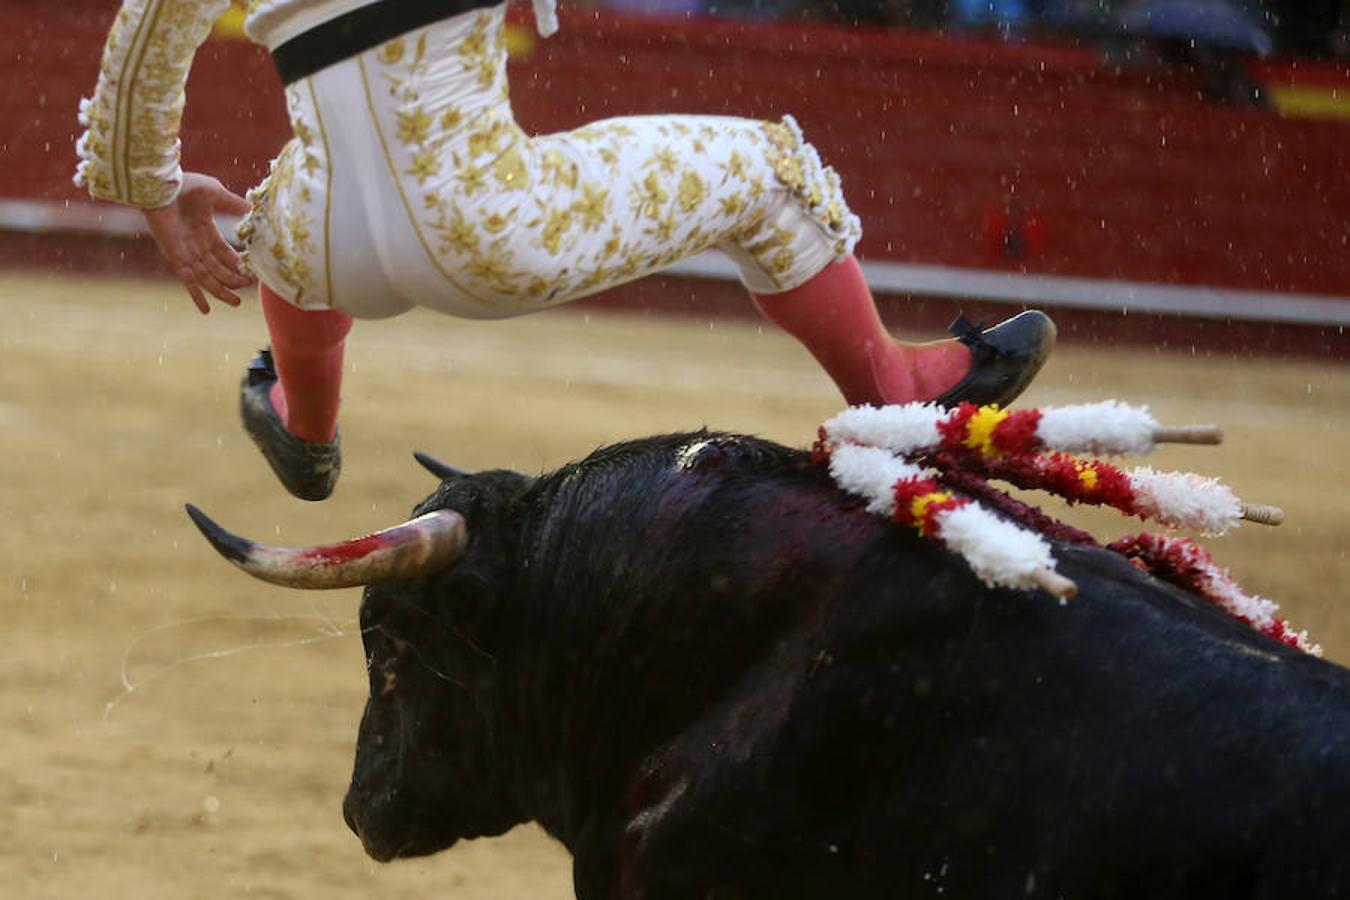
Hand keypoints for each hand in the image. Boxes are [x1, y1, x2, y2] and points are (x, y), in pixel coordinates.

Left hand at [143, 172, 254, 313]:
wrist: (161, 187)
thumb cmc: (186, 186)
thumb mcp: (216, 194)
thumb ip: (233, 204)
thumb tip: (253, 210)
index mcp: (206, 232)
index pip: (225, 254)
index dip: (238, 264)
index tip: (251, 273)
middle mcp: (196, 245)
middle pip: (217, 269)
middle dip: (232, 281)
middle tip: (246, 289)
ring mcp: (186, 253)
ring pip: (207, 278)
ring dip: (220, 291)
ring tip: (236, 303)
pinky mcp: (176, 257)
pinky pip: (188, 280)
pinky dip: (197, 295)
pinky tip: (206, 310)